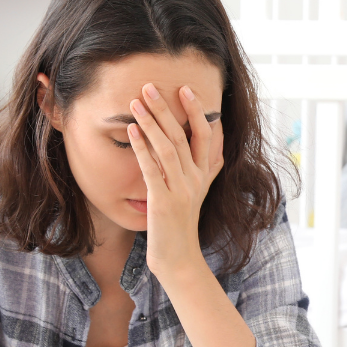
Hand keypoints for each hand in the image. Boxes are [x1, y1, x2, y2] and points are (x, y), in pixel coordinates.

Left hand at [127, 82, 225, 284]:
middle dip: (166, 109)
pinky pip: (152, 169)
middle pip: (183, 136)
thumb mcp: (198, 193)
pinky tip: (132, 130)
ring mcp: (181, 190)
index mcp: (203, 175)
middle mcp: (196, 180)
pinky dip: (142, 147)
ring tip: (135, 103)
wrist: (178, 258)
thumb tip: (214, 144)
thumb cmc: (182, 225)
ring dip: (151, 123)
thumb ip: (206, 168)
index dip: (197, 111)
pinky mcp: (164, 202)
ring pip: (168, 148)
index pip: (205, 136)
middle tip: (149, 87)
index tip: (185, 89)